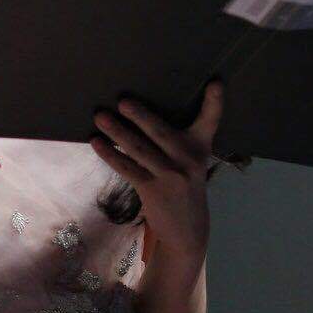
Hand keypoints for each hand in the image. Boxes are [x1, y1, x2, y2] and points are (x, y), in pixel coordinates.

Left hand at [89, 80, 223, 261]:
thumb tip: (139, 115)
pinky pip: (127, 167)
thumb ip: (174, 142)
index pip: (210, 121)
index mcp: (199, 148)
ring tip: (99, 117)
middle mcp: (188, 160)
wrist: (187, 230)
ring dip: (116, 132)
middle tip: (122, 100)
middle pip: (161, 132)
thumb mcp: (189, 163)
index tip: (215, 82)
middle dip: (140, 115)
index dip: (214, 102)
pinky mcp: (153, 190)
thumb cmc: (182, 187)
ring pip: (139, 149)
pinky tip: (96, 142)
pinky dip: (110, 154)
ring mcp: (171, 176)